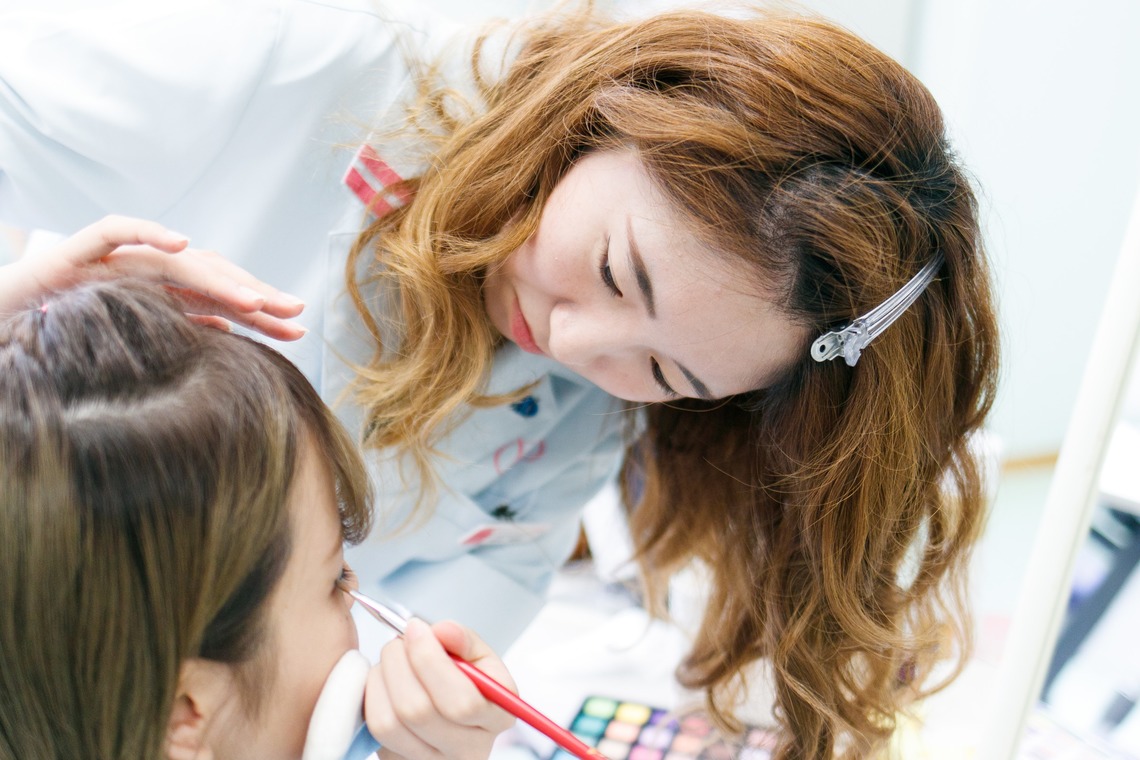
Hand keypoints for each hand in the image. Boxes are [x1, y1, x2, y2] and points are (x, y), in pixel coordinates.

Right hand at [0, 215, 305, 339]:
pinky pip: (116, 232)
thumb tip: (230, 330)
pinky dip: (148, 231)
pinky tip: (181, 242)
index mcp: (161, 293)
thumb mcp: (134, 336)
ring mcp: (114, 259)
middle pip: (210, 275)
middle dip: (255, 294)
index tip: (299, 329)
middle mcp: (145, 270)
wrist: (2, 322)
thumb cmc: (67, 331)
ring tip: (254, 301)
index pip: (221, 297)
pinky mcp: (77, 251)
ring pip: (175, 259)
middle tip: (296, 313)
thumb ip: (177, 328)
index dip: (261, 311)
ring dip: (217, 278)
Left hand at [365, 619, 516, 759]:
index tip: (416, 628)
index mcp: (498, 717)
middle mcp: (468, 749)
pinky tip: (384, 680)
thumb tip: (443, 631)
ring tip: (392, 658)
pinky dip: (372, 694)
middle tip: (398, 640)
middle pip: (420, 711)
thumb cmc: (464, 681)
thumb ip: (464, 640)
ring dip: (383, 677)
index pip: (464, 702)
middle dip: (401, 663)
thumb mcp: (477, 657)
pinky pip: (375, 728)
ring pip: (390, 721)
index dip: (431, 661)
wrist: (443, 708)